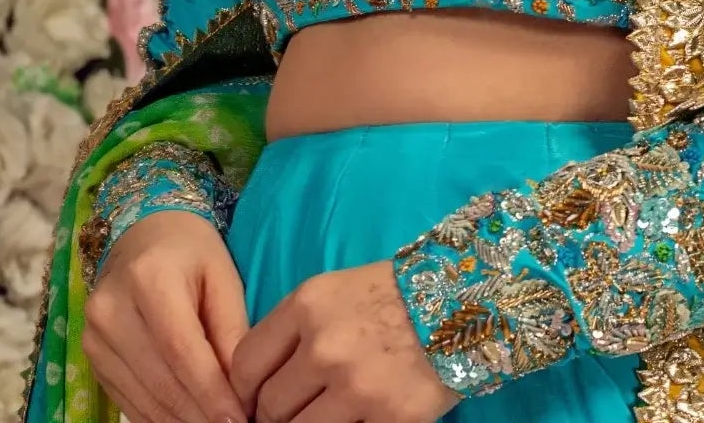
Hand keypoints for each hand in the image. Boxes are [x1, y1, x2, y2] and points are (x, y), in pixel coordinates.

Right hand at [83, 211, 249, 422]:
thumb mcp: (222, 277)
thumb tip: (242, 392)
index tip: (239, 421)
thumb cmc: (192, 251)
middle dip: (200, 415)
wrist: (144, 233)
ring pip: (143, 399)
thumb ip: (233, 331)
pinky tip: (188, 420)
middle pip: (161, 381)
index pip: (182, 351)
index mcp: (149, 278)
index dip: (211, 394)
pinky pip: (128, 401)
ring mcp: (94, 336)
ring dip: (182, 422)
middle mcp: (111, 309)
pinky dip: (160, 417)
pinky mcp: (91, 357)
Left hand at [230, 258, 455, 422]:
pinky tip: (355, 419)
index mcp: (306, 306)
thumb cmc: (388, 296)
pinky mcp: (389, 420)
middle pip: (269, 407)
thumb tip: (253, 387)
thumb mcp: (330, 293)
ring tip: (322, 415)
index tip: (254, 399)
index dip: (244, 391)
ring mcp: (357, 387)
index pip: (245, 364)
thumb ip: (291, 331)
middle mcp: (325, 346)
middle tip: (287, 414)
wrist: (459, 300)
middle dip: (273, 417)